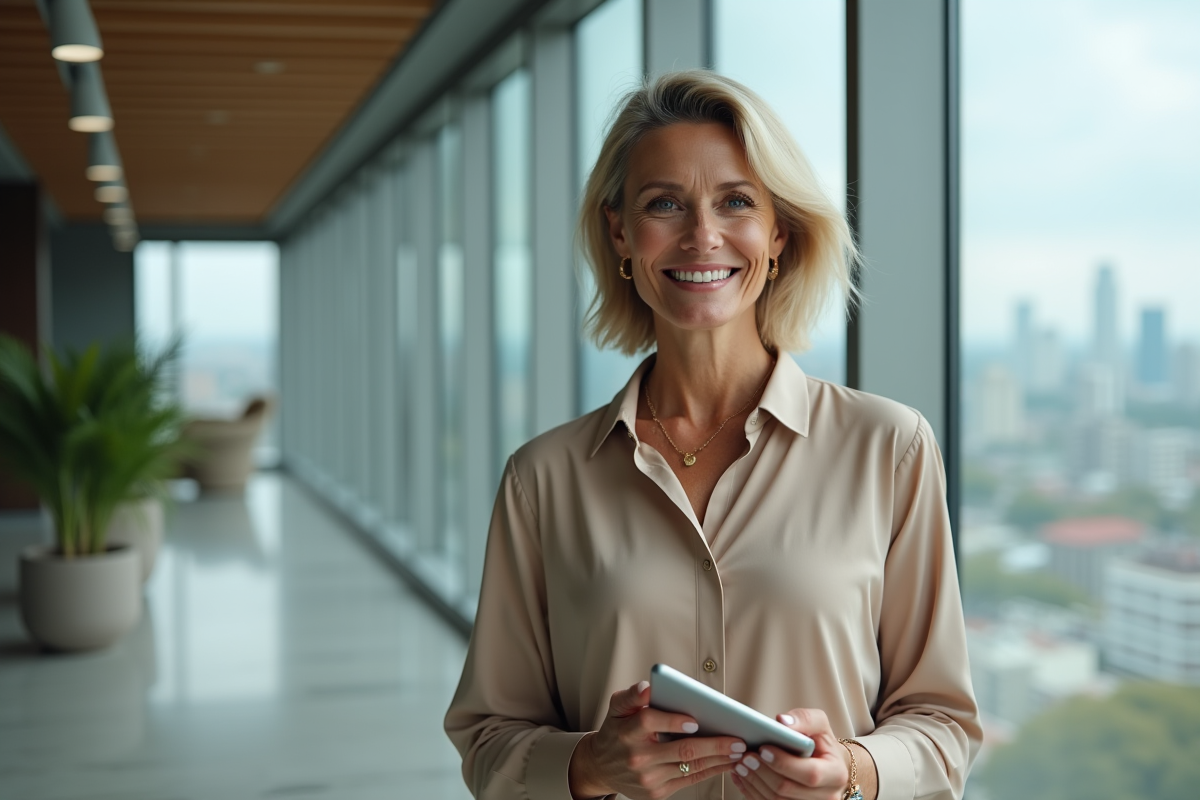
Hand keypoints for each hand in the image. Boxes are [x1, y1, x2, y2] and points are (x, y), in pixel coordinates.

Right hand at [568, 680, 746, 799]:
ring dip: (719, 759)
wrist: (602, 767)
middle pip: (681, 750)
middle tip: (737, 739)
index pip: (650, 721)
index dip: (673, 721)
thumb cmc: (616, 732)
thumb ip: (632, 695)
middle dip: (714, 745)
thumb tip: (648, 687)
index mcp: (627, 732)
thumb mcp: (617, 707)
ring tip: (738, 751)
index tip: (695, 720)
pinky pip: (690, 780)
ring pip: (691, 767)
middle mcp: (638, 757)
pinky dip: (710, 771)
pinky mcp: (656, 793)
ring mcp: (648, 779)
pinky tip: (724, 763)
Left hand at [730, 708, 862, 799]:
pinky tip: (742, 778)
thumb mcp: (819, 724)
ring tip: (740, 766)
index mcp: (835, 774)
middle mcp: (827, 795)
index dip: (783, 763)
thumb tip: (782, 722)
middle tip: (745, 757)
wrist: (827, 765)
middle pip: (787, 789)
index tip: (763, 749)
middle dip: (763, 772)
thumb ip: (804, 719)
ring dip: (754, 783)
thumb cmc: (821, 743)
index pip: (809, 774)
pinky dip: (752, 792)